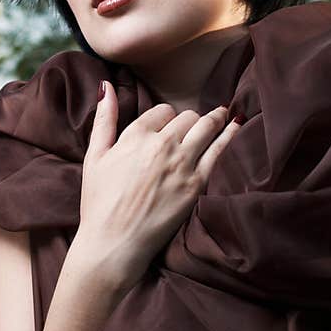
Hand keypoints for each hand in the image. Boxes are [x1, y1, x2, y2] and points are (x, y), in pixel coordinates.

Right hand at [74, 79, 243, 291]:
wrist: (114, 243)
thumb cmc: (99, 203)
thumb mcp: (94, 157)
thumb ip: (104, 119)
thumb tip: (106, 86)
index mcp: (136, 135)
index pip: (162, 111)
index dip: (165, 118)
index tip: (167, 126)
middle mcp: (162, 145)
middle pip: (186, 117)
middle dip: (189, 119)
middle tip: (193, 125)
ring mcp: (182, 164)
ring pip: (205, 127)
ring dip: (214, 118)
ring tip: (222, 114)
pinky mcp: (197, 184)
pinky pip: (219, 150)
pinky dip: (230, 134)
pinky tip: (236, 125)